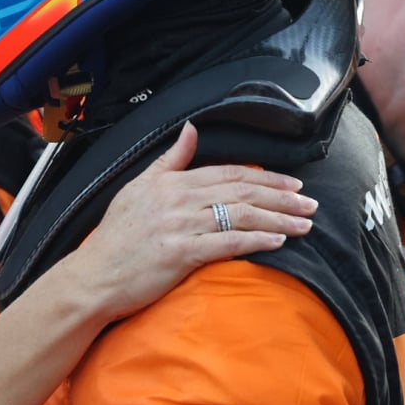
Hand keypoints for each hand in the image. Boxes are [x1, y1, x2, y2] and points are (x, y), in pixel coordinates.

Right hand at [78, 121, 315, 320]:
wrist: (95, 275)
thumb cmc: (116, 236)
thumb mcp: (138, 187)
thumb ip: (169, 160)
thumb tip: (189, 129)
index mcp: (169, 182)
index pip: (227, 173)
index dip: (264, 177)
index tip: (292, 184)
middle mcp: (177, 199)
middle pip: (241, 192)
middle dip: (281, 197)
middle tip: (309, 204)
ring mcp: (180, 226)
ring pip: (240, 215)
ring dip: (278, 219)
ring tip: (304, 225)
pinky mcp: (181, 253)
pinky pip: (227, 242)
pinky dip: (256, 240)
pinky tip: (278, 241)